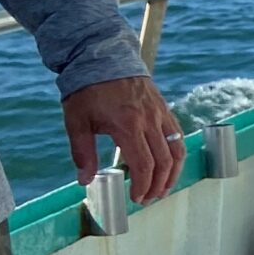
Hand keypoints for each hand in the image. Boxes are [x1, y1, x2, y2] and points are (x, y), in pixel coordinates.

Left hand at [62, 76, 183, 205]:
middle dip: (158, 185)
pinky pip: (177, 135)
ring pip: (176, 149)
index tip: (136, 198)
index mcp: (127, 126)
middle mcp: (149, 121)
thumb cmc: (86, 90)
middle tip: (148, 198)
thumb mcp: (76, 122)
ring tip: (164, 187)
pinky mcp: (164, 108)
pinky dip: (176, 154)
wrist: (102, 56)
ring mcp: (160, 113)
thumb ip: (82, 153)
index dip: (143, 185)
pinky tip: (169, 163)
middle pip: (163, 161)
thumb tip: (85, 181)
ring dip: (173, 173)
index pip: (143, 164)